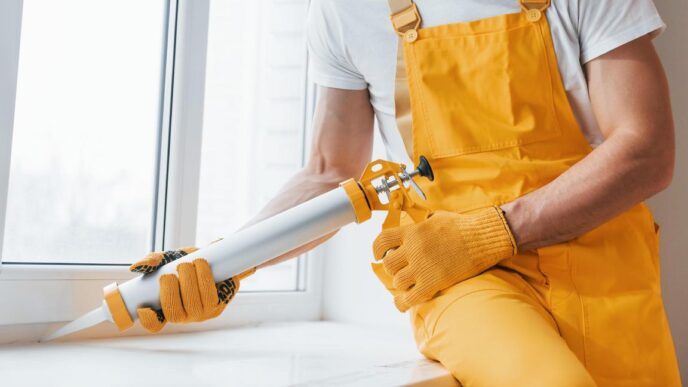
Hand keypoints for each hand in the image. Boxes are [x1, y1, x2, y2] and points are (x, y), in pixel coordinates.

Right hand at [129, 246, 253, 332]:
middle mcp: (183, 315)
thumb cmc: (189, 262)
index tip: (144, 307)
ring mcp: (200, 313)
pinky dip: (204, 278)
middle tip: (173, 271)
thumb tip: (137, 266)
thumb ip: (154, 261)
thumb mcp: (169, 258)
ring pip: (193, 305)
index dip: (148, 320)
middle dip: (171, 291)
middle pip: (173, 313)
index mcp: (166, 308)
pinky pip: (210, 297)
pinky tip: (201, 265)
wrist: (216, 258)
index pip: (154, 324)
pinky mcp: (216, 306)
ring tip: (188, 264)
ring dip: (189, 281)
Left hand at [373, 207, 515, 311]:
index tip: (377, 255)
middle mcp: (413, 249)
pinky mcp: (433, 282)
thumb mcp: (436, 218)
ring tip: (409, 284)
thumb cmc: (463, 226)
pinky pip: (409, 299)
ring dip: (401, 284)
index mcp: (413, 232)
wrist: (483, 238)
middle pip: (388, 264)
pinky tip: (402, 304)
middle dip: (392, 269)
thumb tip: (416, 226)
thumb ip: (422, 225)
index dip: (376, 249)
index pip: (383, 240)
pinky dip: (402, 303)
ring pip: (397, 282)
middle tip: (401, 270)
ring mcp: (422, 267)